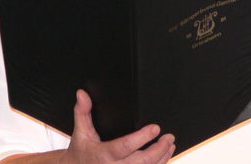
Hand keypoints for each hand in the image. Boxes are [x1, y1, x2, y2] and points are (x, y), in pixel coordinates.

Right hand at [57, 90, 174, 163]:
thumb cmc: (80, 152)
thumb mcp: (80, 132)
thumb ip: (82, 111)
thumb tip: (82, 94)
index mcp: (103, 154)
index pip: (125, 146)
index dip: (142, 138)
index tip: (155, 128)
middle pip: (142, 162)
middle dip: (158, 150)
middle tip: (169, 137)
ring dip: (162, 159)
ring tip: (170, 145)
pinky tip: (164, 157)